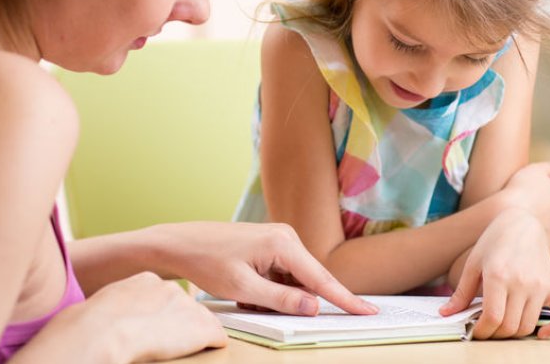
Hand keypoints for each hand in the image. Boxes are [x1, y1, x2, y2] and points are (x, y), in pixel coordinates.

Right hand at [19, 272, 225, 362]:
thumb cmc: (91, 325)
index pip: (165, 296)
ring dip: (193, 336)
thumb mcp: (105, 303)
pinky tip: (203, 352)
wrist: (103, 331)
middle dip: (180, 324)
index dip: (162, 315)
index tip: (155, 326)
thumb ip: (120, 305)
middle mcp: (172, 289)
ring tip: (176, 350)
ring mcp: (189, 307)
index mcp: (147, 281)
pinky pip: (217, 337)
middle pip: (186, 308)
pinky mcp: (203, 327)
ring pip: (202, 322)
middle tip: (165, 340)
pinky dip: (212, 346)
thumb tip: (115, 318)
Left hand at [159, 222, 377, 316]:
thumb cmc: (208, 262)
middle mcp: (286, 237)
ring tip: (243, 293)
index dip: (346, 300)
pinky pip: (281, 275)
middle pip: (308, 281)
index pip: (321, 279)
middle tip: (255, 300)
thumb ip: (281, 300)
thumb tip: (315, 306)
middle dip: (291, 301)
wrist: (180, 243)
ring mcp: (279, 239)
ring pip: (293, 281)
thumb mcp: (243, 289)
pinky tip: (245, 287)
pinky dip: (268, 289)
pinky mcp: (271, 245)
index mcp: (283, 244)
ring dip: (275, 296)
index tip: (368, 312)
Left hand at [439, 208, 549, 338]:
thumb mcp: (473, 263)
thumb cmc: (494, 241)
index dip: (482, 331)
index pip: (492, 317)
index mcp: (498, 276)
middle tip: (486, 330)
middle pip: (510, 325)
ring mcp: (540, 285)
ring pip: (528, 324)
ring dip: (514, 333)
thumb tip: (446, 314)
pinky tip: (541, 333)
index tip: (475, 332)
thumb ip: (461, 292)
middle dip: (495, 334)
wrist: (521, 222)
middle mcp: (522, 282)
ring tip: (503, 326)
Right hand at [497, 162, 549, 249]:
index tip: (524, 192)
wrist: (510, 220)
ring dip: (537, 225)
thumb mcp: (532, 171)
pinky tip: (518, 233)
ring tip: (517, 221)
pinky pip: (539, 242)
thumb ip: (546, 168)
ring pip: (547, 227)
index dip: (538, 192)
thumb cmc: (519, 192)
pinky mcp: (547, 248)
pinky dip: (532, 238)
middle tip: (520, 207)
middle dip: (541, 210)